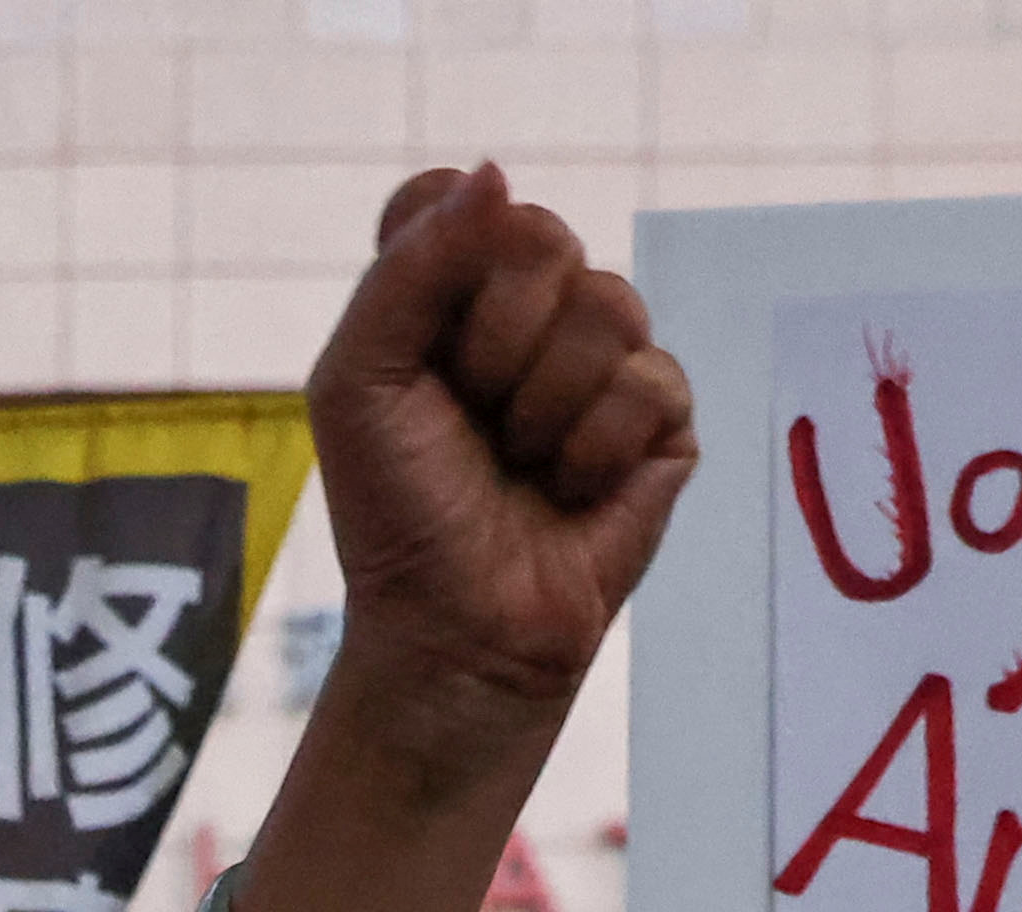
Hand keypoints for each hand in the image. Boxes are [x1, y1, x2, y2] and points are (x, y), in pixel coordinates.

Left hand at [307, 169, 698, 777]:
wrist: (456, 629)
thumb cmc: (398, 512)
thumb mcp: (360, 382)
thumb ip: (410, 268)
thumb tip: (494, 172)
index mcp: (446, 292)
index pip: (458, 198)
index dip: (443, 255)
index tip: (420, 342)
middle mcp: (529, 310)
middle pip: (540, 236)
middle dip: (494, 340)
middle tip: (472, 415)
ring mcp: (603, 359)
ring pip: (607, 305)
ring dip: (544, 405)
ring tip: (521, 463)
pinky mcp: (662, 417)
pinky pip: (651, 381)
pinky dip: (595, 450)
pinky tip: (571, 491)